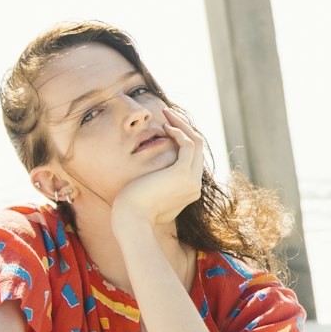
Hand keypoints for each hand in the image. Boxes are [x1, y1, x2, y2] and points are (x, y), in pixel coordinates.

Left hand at [111, 107, 203, 231]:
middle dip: (185, 128)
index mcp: (190, 190)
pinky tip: (165, 127)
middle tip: (169, 114)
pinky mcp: (182, 173)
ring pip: (196, 142)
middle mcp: (195, 185)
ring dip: (182, 125)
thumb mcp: (153, 198)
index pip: (194, 158)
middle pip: (199, 148)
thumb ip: (162, 190)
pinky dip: (178, 132)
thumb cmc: (135, 210)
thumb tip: (158, 183)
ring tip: (167, 113)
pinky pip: (187, 144)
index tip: (170, 128)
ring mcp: (191, 180)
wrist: (131, 219)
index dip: (185, 140)